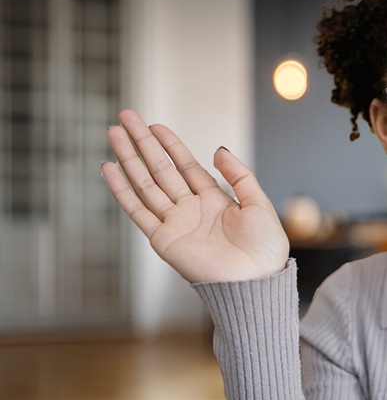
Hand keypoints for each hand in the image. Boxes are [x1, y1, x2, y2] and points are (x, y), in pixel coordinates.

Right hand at [102, 110, 289, 282]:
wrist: (256, 281)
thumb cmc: (264, 247)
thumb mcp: (258, 202)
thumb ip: (238, 175)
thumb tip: (218, 149)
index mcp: (215, 200)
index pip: (186, 165)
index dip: (170, 145)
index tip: (154, 125)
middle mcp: (191, 209)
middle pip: (161, 169)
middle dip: (143, 143)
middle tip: (125, 118)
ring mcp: (175, 223)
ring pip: (145, 184)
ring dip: (128, 160)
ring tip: (113, 134)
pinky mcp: (163, 240)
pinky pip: (137, 211)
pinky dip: (121, 191)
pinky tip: (109, 170)